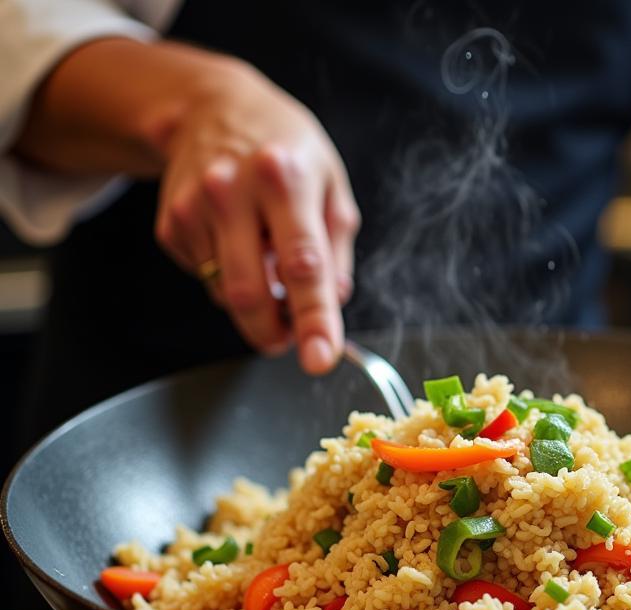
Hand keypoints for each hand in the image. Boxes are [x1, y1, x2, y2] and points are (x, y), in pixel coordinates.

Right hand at [153, 62, 359, 373]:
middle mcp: (232, 191)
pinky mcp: (171, 225)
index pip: (302, 265)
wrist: (209, 106)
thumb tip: (333, 302)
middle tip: (289, 341)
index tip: (320, 359)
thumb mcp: (331, 185)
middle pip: (249, 293)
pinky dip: (229, 278)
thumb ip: (336, 248)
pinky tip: (238, 243)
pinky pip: (206, 279)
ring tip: (270, 266)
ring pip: (225, 294)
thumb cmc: (284, 149)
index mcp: (284, 179)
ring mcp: (194, 208)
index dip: (313, 320)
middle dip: (272, 333)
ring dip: (255, 304)